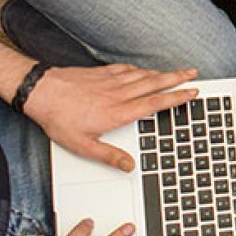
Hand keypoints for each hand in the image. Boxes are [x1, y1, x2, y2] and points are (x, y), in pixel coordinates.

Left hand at [26, 66, 201, 170]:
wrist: (42, 92)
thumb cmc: (59, 119)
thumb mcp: (83, 146)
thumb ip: (109, 156)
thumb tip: (129, 166)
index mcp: (118, 113)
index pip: (154, 104)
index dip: (175, 98)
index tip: (191, 93)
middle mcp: (118, 94)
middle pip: (154, 84)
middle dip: (177, 79)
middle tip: (194, 75)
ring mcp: (110, 81)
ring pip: (143, 75)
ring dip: (162, 73)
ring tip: (177, 72)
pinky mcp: (100, 73)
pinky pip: (126, 69)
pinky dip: (138, 69)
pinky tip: (142, 70)